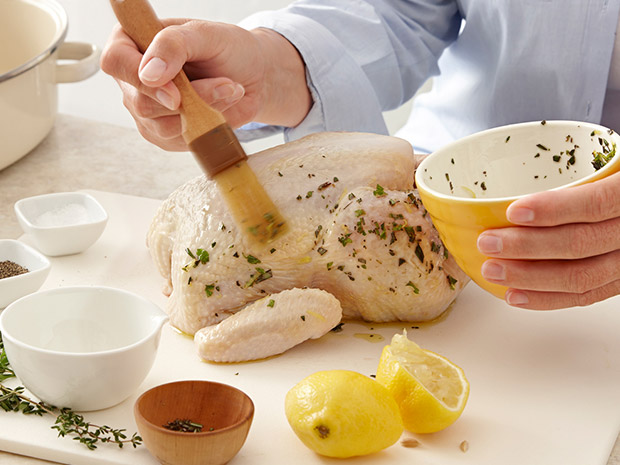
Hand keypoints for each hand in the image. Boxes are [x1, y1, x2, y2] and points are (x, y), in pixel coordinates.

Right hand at [100, 19, 310, 150]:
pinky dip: (209, 126)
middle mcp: (133, 80)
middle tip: (225, 82)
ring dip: (205, 110)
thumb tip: (149, 74)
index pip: (116, 62)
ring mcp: (147, 112)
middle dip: (191, 97)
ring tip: (228, 89)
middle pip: (141, 103)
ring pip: (165, 126)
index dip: (140, 79)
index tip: (176, 92)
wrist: (254, 76)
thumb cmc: (228, 49)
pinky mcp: (166, 135)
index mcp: (131, 43)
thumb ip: (174, 44)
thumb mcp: (205, 34)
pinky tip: (222, 108)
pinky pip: (183, 140)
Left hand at [477, 170, 619, 309]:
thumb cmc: (619, 172)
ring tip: (492, 271)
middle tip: (488, 243)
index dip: (555, 209)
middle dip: (528, 247)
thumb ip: (576, 164)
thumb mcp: (606, 157)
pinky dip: (547, 299)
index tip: (515, 211)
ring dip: (530, 278)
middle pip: (584, 244)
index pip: (599, 203)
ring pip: (583, 277)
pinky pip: (587, 295)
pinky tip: (514, 296)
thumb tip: (506, 171)